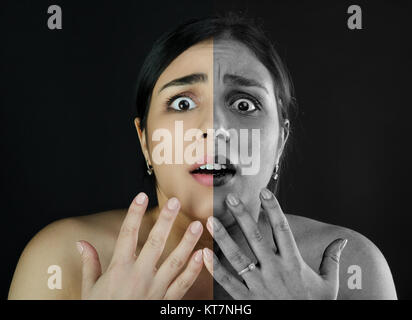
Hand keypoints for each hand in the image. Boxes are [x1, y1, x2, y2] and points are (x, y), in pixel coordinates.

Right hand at [76, 193, 203, 298]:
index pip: (127, 234)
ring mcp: (155, 289)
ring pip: (174, 261)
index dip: (134, 213)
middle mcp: (139, 276)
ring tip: (196, 225)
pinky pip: (182, 284)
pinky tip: (202, 255)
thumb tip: (81, 243)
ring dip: (187, 242)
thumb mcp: (89, 289)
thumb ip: (89, 264)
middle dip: (166, 220)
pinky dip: (194, 270)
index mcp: (119, 269)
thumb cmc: (100, 310)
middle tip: (175, 202)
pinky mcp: (165, 301)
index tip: (141, 196)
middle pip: (155, 242)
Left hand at [203, 188, 347, 299]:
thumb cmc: (315, 306)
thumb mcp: (329, 283)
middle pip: (256, 239)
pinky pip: (229, 282)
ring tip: (210, 221)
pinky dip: (216, 268)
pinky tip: (204, 253)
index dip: (273, 209)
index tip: (264, 192)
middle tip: (231, 199)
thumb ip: (332, 259)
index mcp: (294, 263)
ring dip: (223, 239)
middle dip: (243, 217)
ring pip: (238, 258)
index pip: (282, 229)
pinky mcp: (248, 300)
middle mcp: (275, 271)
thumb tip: (342, 240)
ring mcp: (259, 286)